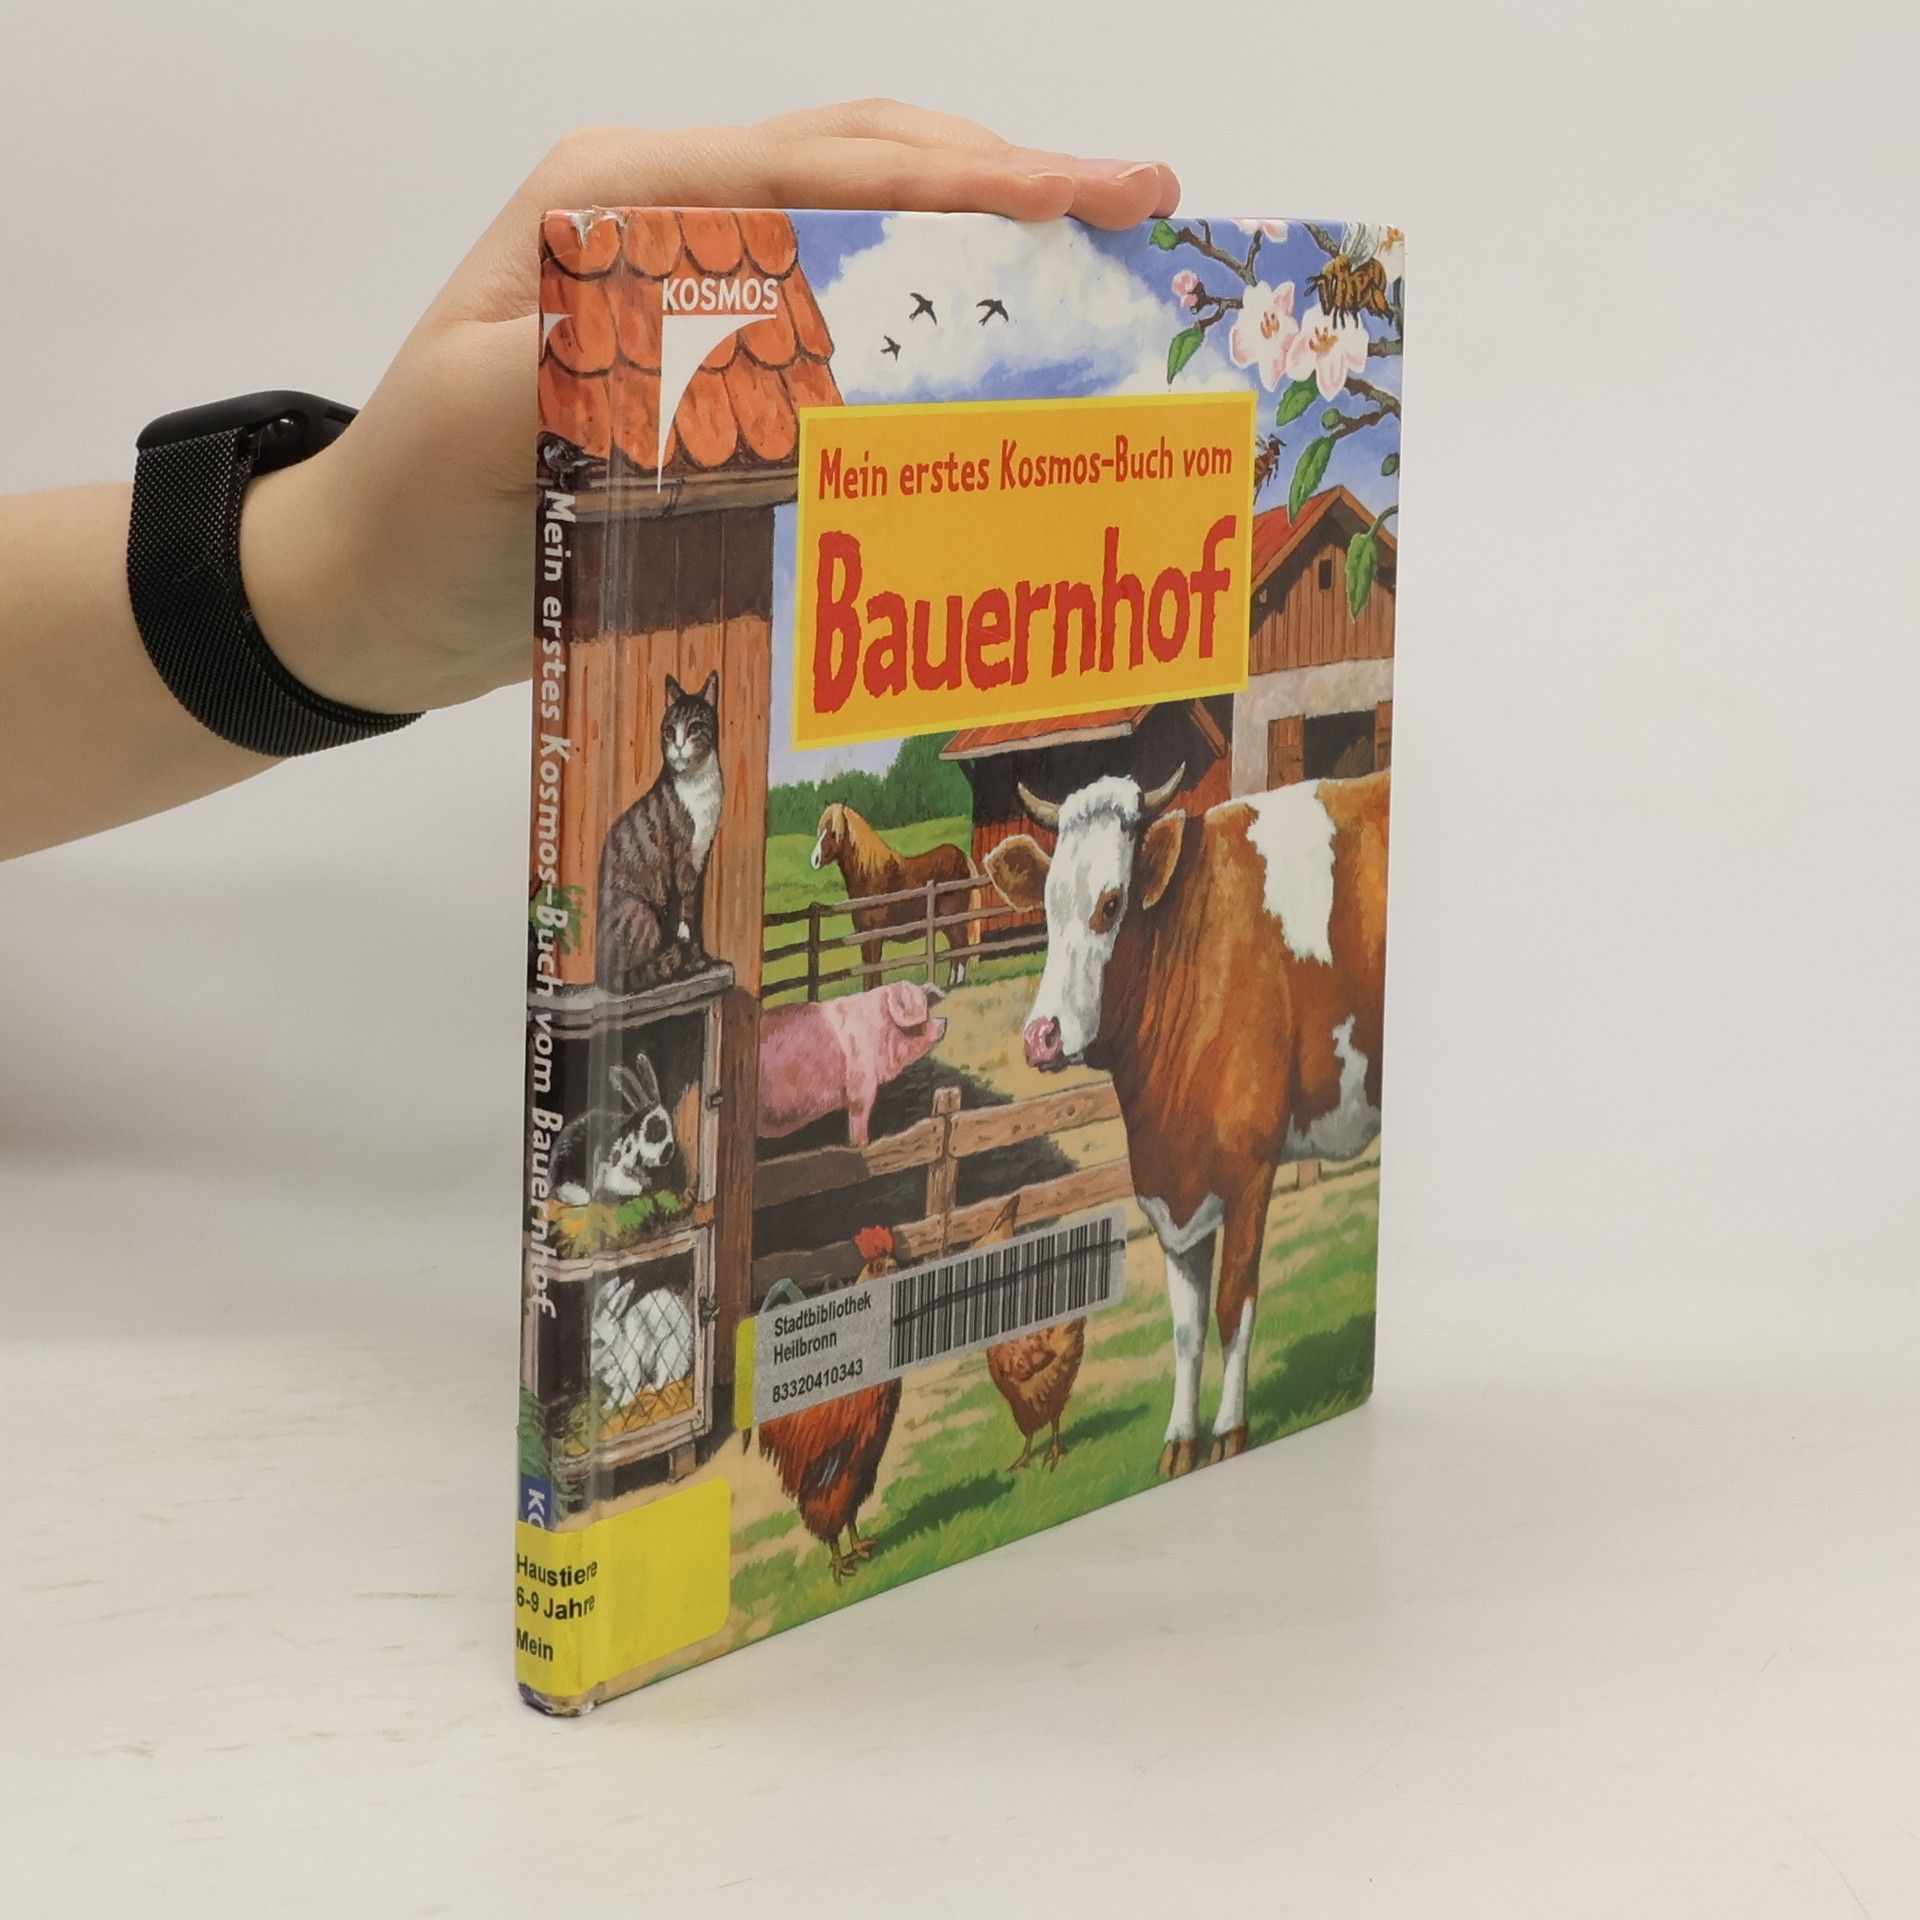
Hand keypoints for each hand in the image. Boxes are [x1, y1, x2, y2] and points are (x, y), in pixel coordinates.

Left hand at [243, 102, 1178, 716]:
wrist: (372, 588)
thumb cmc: (416, 507)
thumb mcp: (480, 431)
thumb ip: (595, 368)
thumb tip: (739, 343)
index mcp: (614, 206)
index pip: (817, 168)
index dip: (959, 180)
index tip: (1083, 200)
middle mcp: (665, 228)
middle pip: (864, 170)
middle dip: (1007, 183)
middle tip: (1141, 208)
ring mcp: (695, 293)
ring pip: (866, 232)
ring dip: (984, 239)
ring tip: (1105, 260)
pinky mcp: (715, 367)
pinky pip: (844, 323)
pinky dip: (931, 328)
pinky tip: (1001, 354)